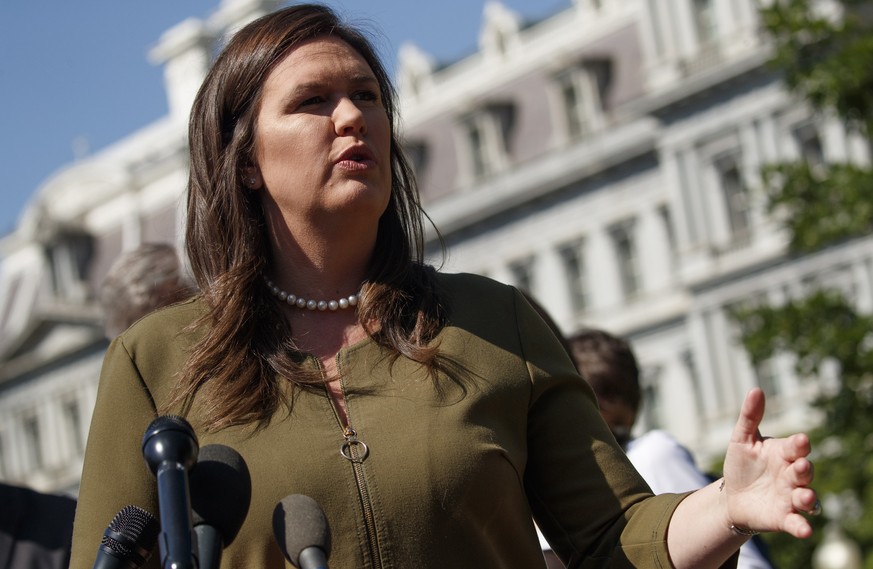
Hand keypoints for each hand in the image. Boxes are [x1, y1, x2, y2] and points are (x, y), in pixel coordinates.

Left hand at [722, 388, 817, 537]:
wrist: (732, 496)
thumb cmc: (742, 465)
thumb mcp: (741, 439)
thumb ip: (749, 417)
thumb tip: (756, 389)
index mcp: (784, 454)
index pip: (796, 447)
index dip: (798, 444)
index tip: (800, 441)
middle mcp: (792, 475)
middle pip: (804, 472)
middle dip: (804, 469)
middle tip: (801, 466)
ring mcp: (790, 498)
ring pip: (807, 498)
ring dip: (808, 497)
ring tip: (804, 496)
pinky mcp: (784, 518)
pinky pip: (797, 523)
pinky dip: (802, 527)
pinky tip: (804, 531)